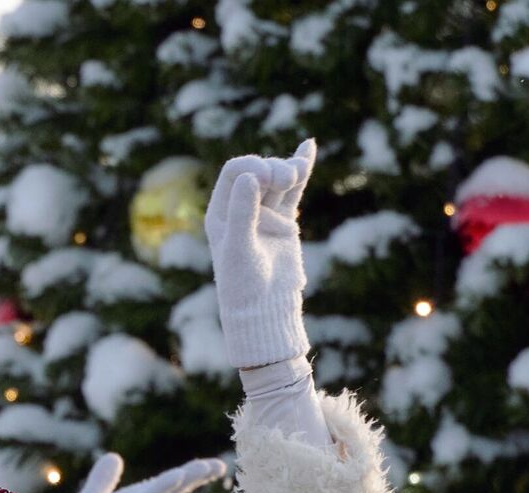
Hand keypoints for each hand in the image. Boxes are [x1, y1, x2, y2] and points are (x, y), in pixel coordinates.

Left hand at [49, 453, 228, 492]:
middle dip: (197, 477)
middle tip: (222, 464)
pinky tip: (179, 474)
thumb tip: (114, 456)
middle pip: (173, 490)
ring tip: (213, 466)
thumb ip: (103, 480)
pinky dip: (162, 487)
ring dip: (189, 479)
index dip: (186, 475)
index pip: (164, 486)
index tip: (210, 465)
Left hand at [205, 139, 314, 369]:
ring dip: (289, 170)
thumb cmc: (245, 285)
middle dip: (274, 169)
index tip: (266, 178)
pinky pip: (293, 190)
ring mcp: (263, 214)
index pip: (234, 172)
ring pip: (277, 179)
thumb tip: (250, 176)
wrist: (266, 310)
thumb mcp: (240, 248)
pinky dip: (301, 169)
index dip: (252, 166)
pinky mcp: (284, 221)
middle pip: (258, 171)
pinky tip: (309, 146)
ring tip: (297, 173)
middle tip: (287, 180)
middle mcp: (239, 209)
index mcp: (219, 213)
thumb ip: (243, 212)